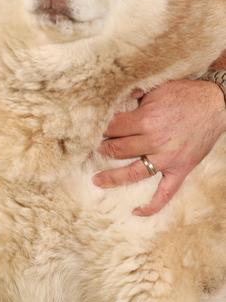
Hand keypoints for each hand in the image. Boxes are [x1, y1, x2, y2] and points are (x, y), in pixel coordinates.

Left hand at [92, 79, 225, 215]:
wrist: (214, 104)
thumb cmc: (184, 94)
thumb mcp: (155, 89)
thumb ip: (134, 97)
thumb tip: (114, 99)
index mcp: (145, 120)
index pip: (113, 128)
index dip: (99, 129)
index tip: (89, 131)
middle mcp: (154, 142)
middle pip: (118, 149)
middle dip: (102, 149)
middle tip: (89, 151)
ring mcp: (167, 158)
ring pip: (134, 173)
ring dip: (113, 177)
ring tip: (97, 180)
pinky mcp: (180, 169)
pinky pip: (165, 193)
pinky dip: (152, 205)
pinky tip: (136, 212)